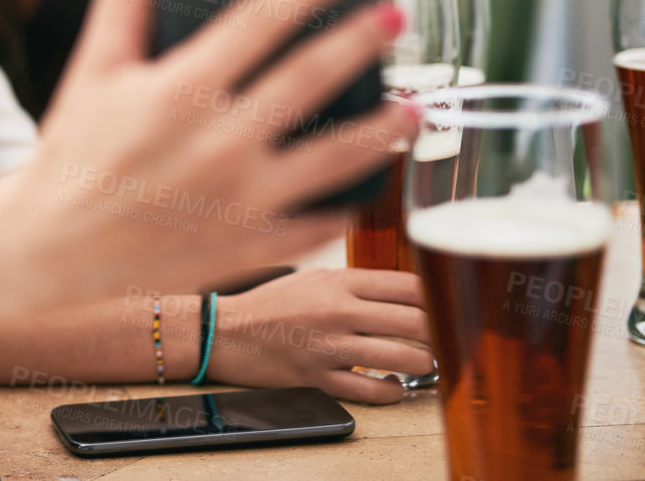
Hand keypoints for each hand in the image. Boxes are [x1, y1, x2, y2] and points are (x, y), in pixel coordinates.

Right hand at [17, 0, 416, 302]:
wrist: (55, 250)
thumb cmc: (74, 153)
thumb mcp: (94, 68)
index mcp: (180, 90)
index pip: (258, 21)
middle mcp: (219, 141)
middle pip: (311, 79)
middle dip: (360, 41)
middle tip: (395, 15)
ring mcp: (243, 198)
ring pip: (337, 157)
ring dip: (384, 128)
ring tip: (414, 105)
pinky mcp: (252, 246)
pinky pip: (321, 224)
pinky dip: (352, 204)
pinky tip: (372, 183)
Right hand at [208, 268, 433, 403]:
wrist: (225, 332)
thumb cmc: (268, 304)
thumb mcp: (311, 277)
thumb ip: (354, 283)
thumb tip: (402, 293)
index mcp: (338, 282)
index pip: (408, 286)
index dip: (436, 298)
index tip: (443, 306)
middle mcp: (339, 312)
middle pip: (415, 321)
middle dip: (438, 333)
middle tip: (442, 338)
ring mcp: (331, 347)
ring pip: (403, 358)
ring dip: (423, 363)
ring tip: (424, 362)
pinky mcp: (321, 378)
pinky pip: (373, 391)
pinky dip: (393, 391)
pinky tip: (393, 385)